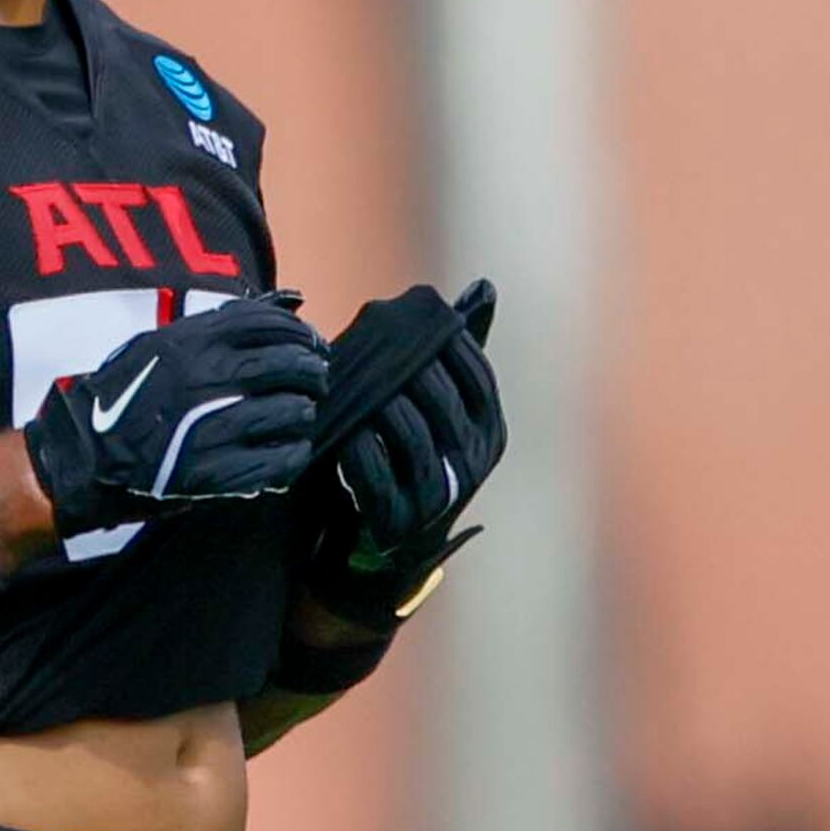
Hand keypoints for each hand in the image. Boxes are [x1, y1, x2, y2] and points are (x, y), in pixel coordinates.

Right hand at [21, 295, 329, 533]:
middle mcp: (204, 380)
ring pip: (289, 412)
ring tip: (298, 414)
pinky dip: (293, 454)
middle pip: (287, 365)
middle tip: (315, 380)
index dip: (300, 332)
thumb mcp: (158, 346)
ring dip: (303, 412)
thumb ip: (214, 328)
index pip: (267, 323)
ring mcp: (211, 427)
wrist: (84, 454)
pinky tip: (288, 450)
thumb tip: (285, 305)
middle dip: (311, 371)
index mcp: (189, 343)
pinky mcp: (215, 472)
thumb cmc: (124, 397)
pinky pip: (278, 461)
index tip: (311, 344)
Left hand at [335, 280, 503, 550]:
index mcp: (489, 428)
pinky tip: (340, 433)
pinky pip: (379, 479)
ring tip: (350, 386)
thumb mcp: (437, 406)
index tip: (406, 324)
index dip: (441, 346)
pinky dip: (358, 452)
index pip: (476, 374)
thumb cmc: (409, 455)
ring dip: (377, 407)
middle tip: (370, 347)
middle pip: (443, 401)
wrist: (386, 542)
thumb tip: (483, 288)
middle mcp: (475, 461)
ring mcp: (443, 495)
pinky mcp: (403, 521)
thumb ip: (452, 355)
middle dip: (403, 370)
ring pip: (413, 437)